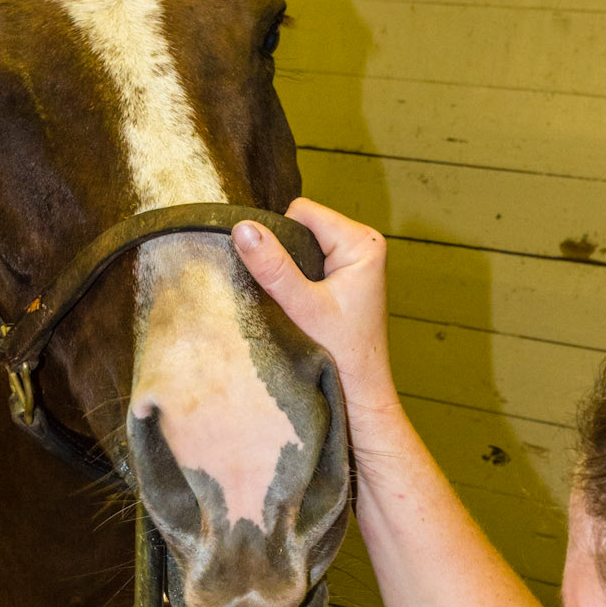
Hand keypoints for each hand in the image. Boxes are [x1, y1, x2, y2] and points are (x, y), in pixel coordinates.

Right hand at [233, 198, 399, 434]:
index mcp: (362, 242)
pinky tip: (299, 305)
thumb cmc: (340, 354)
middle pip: (302, 225)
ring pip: (302, 244)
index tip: (282, 278)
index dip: (280, 237)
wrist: (358, 394)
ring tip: (294, 302)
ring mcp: (355, 260)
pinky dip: (296, 279)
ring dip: (289, 269)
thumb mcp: (302, 307)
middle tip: (289, 295)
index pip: (302, 212)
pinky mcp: (345, 277)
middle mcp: (363, 244)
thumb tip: (242, 228)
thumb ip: (273, 267)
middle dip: (285, 254)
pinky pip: (309, 262)